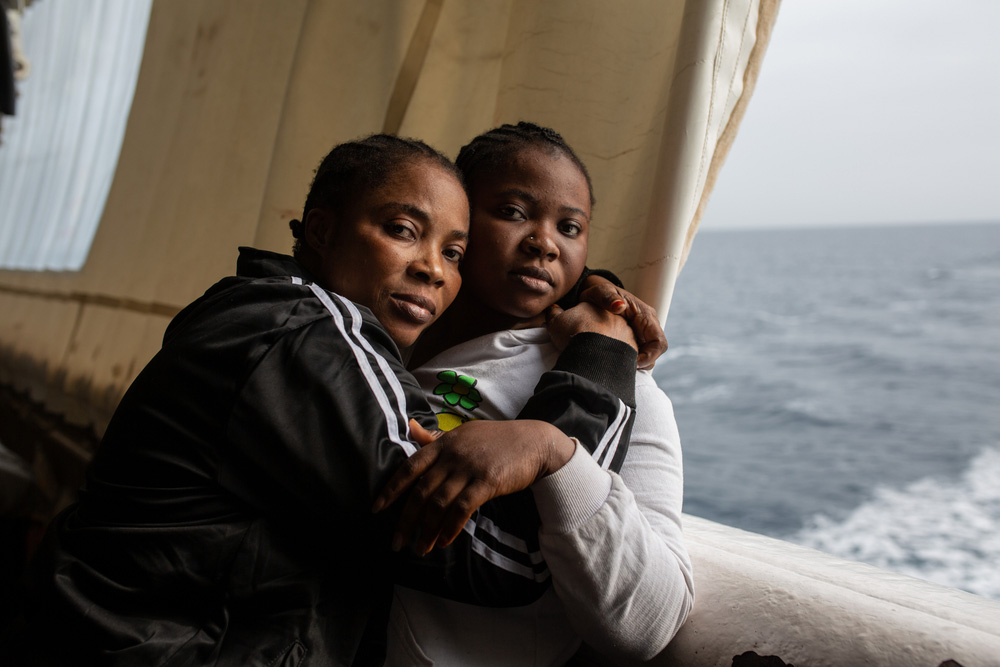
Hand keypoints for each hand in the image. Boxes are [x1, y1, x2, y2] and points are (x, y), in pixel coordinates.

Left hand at [372, 419, 574, 554]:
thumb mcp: (463, 433)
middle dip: (406, 520)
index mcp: (444, 443)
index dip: (391, 490)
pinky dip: (450, 528)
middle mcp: (452, 455)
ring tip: (420, 549)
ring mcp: (469, 468)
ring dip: (427, 530)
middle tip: (396, 543)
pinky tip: (443, 541)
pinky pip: (462, 509)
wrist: (534, 441)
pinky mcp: (487, 482)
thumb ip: (434, 437)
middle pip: (421, 491)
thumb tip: (410, 427)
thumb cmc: (496, 439)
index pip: (409, 467)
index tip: (376, 509)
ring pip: (439, 504)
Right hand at [545, 301, 637, 352]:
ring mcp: (626, 330)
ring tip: (595, 357)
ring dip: (607, 344)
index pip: (587, 310)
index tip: (574, 333)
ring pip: (615, 337)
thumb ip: (554, 312)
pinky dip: (615, 357)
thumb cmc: (573, 336)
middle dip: (596, 332)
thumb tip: (554, 308)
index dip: (579, 322)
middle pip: (603, 322)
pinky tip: (605, 364)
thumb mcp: (555, 322)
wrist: (593, 355)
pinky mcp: (633, 347)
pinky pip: (623, 352)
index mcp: (596, 304)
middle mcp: (614, 314)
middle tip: (585, 345)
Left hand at [578, 275, 666, 369]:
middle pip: (655, 352)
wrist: (594, 297)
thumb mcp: (600, 293)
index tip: (633, 362)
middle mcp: (648, 326)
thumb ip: (608, 298)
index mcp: (645, 315)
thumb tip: (619, 306)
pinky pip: (638, 355)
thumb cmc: (598, 294)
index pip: (658, 341)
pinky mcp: (634, 340)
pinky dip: (629, 361)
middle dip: (643, 363)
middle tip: (623, 368)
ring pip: (648, 356)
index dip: (650, 356)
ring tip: (618, 366)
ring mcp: (642, 334)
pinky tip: (616, 363)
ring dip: (636, 363)